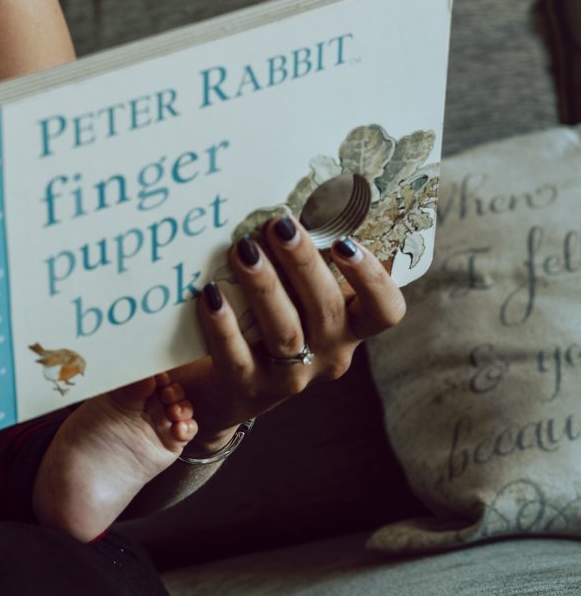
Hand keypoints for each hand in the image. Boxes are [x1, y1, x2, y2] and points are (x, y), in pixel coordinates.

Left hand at [172, 215, 405, 452]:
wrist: (225, 389)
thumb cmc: (266, 324)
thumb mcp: (295, 297)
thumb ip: (299, 263)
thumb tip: (286, 205)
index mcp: (350, 327)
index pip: (385, 311)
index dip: (372, 278)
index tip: (345, 242)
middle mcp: (329, 355)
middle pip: (327, 310)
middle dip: (304, 263)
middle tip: (279, 225)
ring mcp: (291, 377)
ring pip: (285, 332)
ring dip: (265, 286)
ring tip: (242, 250)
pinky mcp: (249, 388)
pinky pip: (238, 357)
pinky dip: (224, 325)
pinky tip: (211, 295)